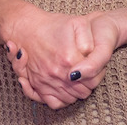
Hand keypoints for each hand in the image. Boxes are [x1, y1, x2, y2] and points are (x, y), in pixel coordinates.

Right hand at [4, 8, 118, 108]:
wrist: (28, 27)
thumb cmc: (52, 25)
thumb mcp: (77, 24)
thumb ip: (89, 41)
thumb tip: (91, 56)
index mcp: (68, 59)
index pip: (93, 79)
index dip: (98, 74)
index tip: (97, 67)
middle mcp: (57, 73)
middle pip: (83, 92)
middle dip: (88, 84)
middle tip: (88, 73)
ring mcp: (46, 81)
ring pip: (70, 98)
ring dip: (76, 92)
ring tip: (78, 79)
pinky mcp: (38, 85)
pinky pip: (54, 103)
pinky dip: (62, 100)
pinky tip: (66, 89)